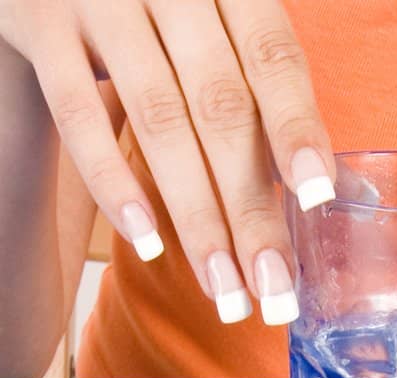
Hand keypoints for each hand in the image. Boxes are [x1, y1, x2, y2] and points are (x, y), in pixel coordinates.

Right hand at [0, 0, 334, 323]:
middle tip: (273, 289)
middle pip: (221, 106)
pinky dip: (113, 183)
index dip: (296, 127)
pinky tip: (146, 243)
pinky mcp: (40, 21)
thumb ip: (251, 80)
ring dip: (196, 218)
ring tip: (222, 289)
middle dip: (250, 209)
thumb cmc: (155, 0)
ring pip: (158, 120)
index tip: (316, 199)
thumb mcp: (212, 17)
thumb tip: (305, 193)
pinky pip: (78, 113)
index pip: (271, 56)